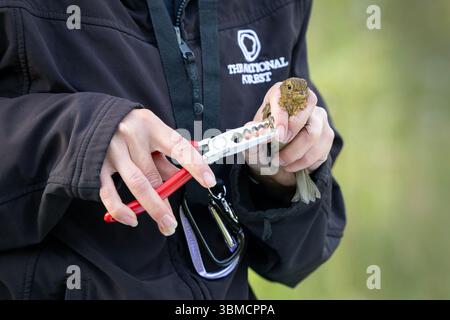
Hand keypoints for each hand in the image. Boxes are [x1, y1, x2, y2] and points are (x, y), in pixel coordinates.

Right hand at [99, 109, 216, 234]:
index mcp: (150, 125)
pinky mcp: (95, 164)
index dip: (195, 165)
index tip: (209, 181)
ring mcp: (112, 150)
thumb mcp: (149, 132)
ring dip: (153, 208)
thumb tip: (178, 178)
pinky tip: (132, 219)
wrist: (86, 115)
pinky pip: (109, 192)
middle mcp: (131, 136)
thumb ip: (162, 155)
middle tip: (174, 220)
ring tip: (165, 224)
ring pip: (138, 184)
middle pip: (155, 174)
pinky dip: (121, 209)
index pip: (178, 147)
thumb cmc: (126, 125)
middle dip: (167, 199)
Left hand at [246, 82, 334, 187]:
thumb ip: (251, 136)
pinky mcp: (327, 135)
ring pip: (313, 133)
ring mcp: (318, 118)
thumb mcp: (253, 140)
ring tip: (280, 161)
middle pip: (306, 108)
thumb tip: (250, 131)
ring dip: (294, 152)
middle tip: (278, 146)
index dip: (281, 113)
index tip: (276, 134)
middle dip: (292, 130)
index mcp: (281, 95)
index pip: (285, 95)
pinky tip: (290, 166)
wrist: (277, 161)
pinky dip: (302, 162)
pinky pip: (319, 149)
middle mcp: (304, 102)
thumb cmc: (264, 144)